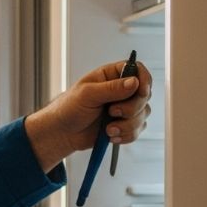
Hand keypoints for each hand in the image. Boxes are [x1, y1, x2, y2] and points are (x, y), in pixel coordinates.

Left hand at [23, 59, 152, 171]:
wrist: (62, 133)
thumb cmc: (68, 108)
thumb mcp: (87, 94)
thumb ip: (112, 88)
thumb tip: (134, 82)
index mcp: (111, 76)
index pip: (137, 70)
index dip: (144, 80)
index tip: (141, 92)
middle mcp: (121, 91)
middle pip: (144, 95)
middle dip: (132, 108)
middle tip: (112, 112)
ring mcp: (124, 108)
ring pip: (143, 114)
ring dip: (127, 125)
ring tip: (108, 129)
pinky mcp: (123, 125)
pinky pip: (137, 130)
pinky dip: (126, 135)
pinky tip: (110, 136)